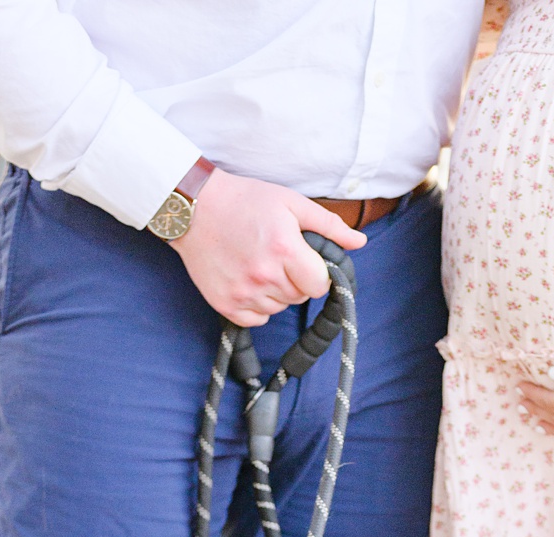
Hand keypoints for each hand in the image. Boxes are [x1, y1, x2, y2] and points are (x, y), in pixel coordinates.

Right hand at [170, 171, 363, 326]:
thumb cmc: (245, 200)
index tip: (304, 260)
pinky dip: (257, 305)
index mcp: (284, 250)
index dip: (316, 274)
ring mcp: (242, 292)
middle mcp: (264, 275)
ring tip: (258, 263)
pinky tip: (246, 279)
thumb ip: (328, 225)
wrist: (193, 207)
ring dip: (276, 292)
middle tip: (276, 256)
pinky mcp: (225, 304)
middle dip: (295, 280)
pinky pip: (257, 318)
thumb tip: (360, 242)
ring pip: (279, 308)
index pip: (319, 285)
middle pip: (299, 297)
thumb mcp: (290, 203)